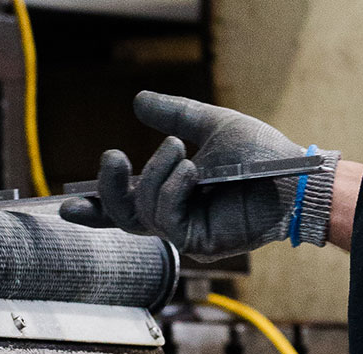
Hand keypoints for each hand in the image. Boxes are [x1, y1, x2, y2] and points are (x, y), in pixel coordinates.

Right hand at [59, 92, 339, 260]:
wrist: (295, 175)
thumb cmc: (261, 154)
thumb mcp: (210, 125)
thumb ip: (173, 115)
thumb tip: (138, 101)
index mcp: (173, 194)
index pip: (126, 206)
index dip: (95, 208)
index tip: (67, 205)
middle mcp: (176, 217)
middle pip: (123, 216)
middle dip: (109, 190)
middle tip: (113, 157)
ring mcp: (188, 233)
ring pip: (144, 213)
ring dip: (155, 176)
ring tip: (180, 150)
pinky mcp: (201, 243)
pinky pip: (167, 220)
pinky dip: (172, 190)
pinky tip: (190, 170)